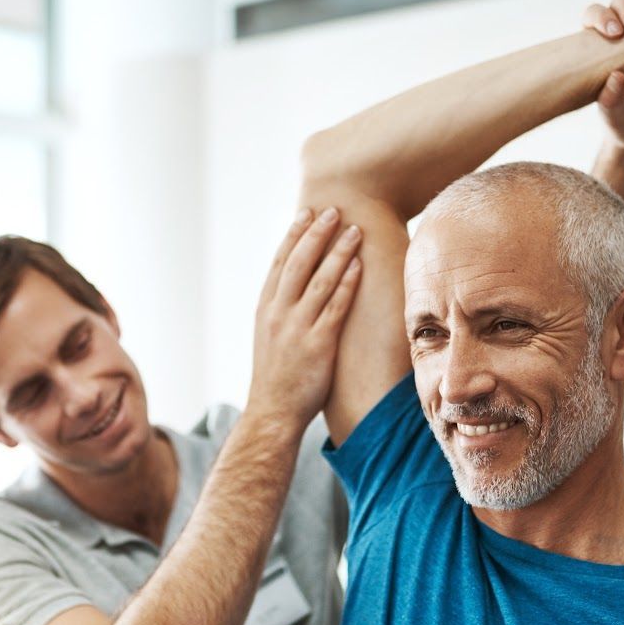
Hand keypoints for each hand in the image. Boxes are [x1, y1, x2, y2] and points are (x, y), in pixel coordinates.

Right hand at [249, 208, 361, 424]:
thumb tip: (299, 291)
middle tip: (333, 210)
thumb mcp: (269, 338)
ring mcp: (296, 328)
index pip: (280, 262)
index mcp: (264, 308)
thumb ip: (281, 312)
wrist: (272, 413)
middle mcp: (277, 313)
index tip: (306, 213)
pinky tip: (358, 265)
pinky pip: (334, 307)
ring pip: (318, 279)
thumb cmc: (276, 378)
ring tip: (354, 230)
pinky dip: (346, 283)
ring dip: (337, 251)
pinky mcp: (317, 344)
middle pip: (298, 263)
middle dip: (316, 233)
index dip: (294, 235)